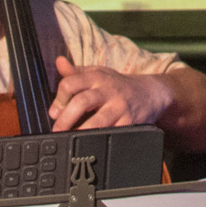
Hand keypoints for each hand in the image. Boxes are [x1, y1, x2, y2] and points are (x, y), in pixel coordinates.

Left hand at [49, 54, 172, 131]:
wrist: (150, 92)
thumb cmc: (118, 84)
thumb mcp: (98, 73)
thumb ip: (75, 71)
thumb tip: (59, 62)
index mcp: (97, 77)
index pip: (70, 83)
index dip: (58, 100)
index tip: (55, 112)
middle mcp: (108, 90)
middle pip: (81, 102)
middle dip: (65, 119)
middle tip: (57, 130)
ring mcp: (120, 107)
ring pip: (97, 121)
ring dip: (81, 132)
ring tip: (70, 139)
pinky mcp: (129, 122)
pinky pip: (112, 134)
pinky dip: (99, 140)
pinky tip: (91, 144)